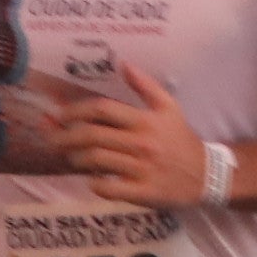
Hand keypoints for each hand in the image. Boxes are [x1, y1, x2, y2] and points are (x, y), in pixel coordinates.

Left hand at [61, 70, 216, 208]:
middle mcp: (142, 143)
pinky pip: (107, 188)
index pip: (102, 109)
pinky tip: (93, 180)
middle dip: (64, 136)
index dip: (74, 111)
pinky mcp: (142, 192)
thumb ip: (146, 86)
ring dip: (76, 159)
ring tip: (72, 157)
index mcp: (145, 120)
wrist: (205, 175)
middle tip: (52, 138)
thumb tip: (122, 64)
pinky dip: (94, 183)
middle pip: (92, 136)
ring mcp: (141, 169)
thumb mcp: (169, 108)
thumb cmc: (181, 140)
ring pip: (95, 161)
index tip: (58, 115)